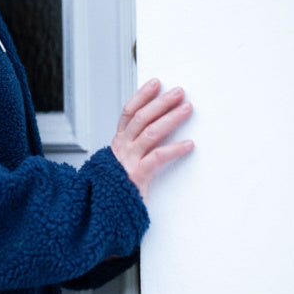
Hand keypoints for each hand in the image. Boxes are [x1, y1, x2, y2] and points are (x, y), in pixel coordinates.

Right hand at [111, 79, 193, 199]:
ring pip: (150, 132)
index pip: (129, 112)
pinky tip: (189, 144)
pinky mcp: (137, 175)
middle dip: (161, 102)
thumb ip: (134, 148)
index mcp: (118, 143)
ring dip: (171, 118)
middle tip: (179, 92)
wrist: (105, 211)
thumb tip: (155, 129)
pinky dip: (175, 149)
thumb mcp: (121, 163)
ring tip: (187, 109)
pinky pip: (158, 157)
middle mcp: (122, 148)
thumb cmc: (116, 187)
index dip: (142, 95)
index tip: (156, 83)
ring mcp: (129, 161)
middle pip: (141, 118)